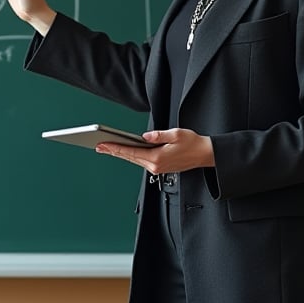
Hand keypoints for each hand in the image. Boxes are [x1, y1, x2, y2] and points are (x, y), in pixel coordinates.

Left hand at [95, 128, 214, 174]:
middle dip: (113, 151)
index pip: (131, 152)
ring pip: (134, 160)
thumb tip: (145, 136)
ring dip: (121, 154)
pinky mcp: (159, 167)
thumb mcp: (176, 134)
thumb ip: (158, 135)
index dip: (115, 148)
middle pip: (129, 157)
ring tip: (107, 148)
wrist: (205, 155)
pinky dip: (131, 156)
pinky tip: (125, 151)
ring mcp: (157, 168)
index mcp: (157, 158)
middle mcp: (155, 166)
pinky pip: (141, 161)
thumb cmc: (193, 144)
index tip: (103, 145)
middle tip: (98, 146)